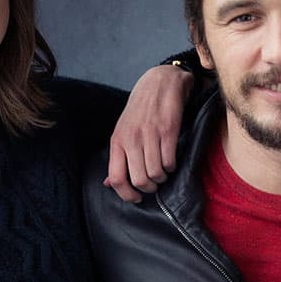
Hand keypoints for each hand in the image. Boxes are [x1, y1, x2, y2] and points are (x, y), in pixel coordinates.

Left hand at [104, 65, 192, 201]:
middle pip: (139, 180)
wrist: (159, 82)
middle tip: (154, 183)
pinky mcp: (168, 130)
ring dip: (162, 178)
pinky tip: (170, 160)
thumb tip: (108, 184)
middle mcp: (132, 139)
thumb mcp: (122, 131)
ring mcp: (150, 135)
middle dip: (149, 188)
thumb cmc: (140, 110)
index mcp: (117, 141)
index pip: (117, 178)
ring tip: (163, 171)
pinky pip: (170, 161)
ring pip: (156, 173)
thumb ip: (117, 158)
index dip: (127, 195)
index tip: (136, 198)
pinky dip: (172, 166)